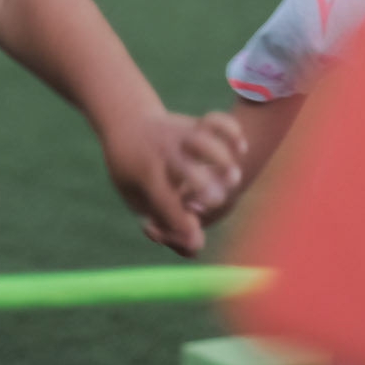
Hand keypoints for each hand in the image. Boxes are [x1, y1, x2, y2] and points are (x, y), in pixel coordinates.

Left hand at [101, 108, 245, 256]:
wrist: (125, 123)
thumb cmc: (132, 172)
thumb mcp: (134, 199)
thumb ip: (165, 222)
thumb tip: (197, 243)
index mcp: (146, 176)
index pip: (165, 203)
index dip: (182, 225)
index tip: (195, 238)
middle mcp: (165, 156)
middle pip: (191, 174)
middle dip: (208, 192)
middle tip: (210, 199)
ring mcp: (181, 137)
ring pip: (207, 143)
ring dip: (225, 162)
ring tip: (231, 176)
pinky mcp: (195, 124)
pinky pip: (219, 121)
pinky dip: (232, 131)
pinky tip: (239, 148)